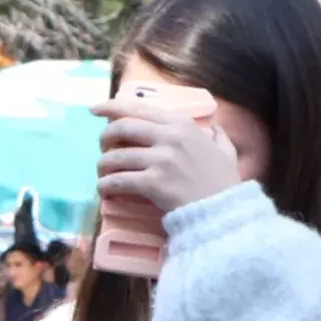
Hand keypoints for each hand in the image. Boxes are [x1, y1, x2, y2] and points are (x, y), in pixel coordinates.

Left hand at [94, 99, 242, 217]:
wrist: (223, 212)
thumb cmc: (223, 183)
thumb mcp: (226, 152)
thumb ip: (218, 137)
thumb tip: (215, 127)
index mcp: (182, 124)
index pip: (138, 108)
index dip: (110, 107)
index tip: (94, 110)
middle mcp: (169, 137)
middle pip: (121, 128)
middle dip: (104, 137)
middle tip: (102, 148)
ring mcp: (161, 160)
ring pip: (116, 156)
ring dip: (103, 165)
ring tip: (102, 174)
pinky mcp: (153, 183)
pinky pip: (118, 180)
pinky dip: (106, 185)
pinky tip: (104, 190)